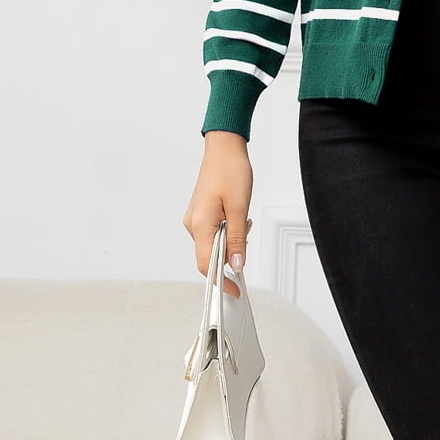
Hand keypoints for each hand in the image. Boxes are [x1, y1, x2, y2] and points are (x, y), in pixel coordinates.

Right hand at [184, 131, 252, 298]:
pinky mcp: (200, 215)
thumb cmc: (230, 171)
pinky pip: (213, 234)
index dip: (220, 281)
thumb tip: (237, 263)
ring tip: (243, 219)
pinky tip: (237, 217)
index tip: (234, 290)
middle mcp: (193, 224)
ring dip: (231, 242)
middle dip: (230, 256)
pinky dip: (227, 233)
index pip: (206, 264)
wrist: (224, 148)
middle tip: (247, 237)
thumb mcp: (240, 207)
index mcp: (200, 224)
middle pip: (209, 257)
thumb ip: (238, 239)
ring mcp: (195, 220)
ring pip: (213, 245)